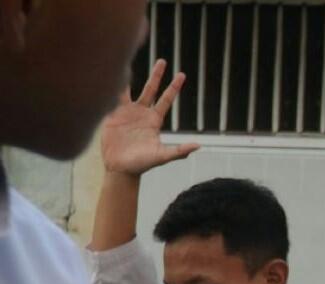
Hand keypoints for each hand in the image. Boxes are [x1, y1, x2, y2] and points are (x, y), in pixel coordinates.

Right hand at [101, 63, 199, 177]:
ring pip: (130, 89)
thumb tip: (198, 146)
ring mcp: (127, 112)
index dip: (173, 87)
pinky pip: (112, 96)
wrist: (121, 167)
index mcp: (154, 120)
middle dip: (157, 75)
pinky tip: (111, 71)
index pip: (166, 99)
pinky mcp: (112, 114)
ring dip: (131, 75)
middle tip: (163, 60)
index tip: (182, 75)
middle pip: (151, 89)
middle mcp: (142, 113)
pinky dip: (112, 85)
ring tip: (132, 59)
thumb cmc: (142, 164)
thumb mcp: (162, 156)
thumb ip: (179, 151)